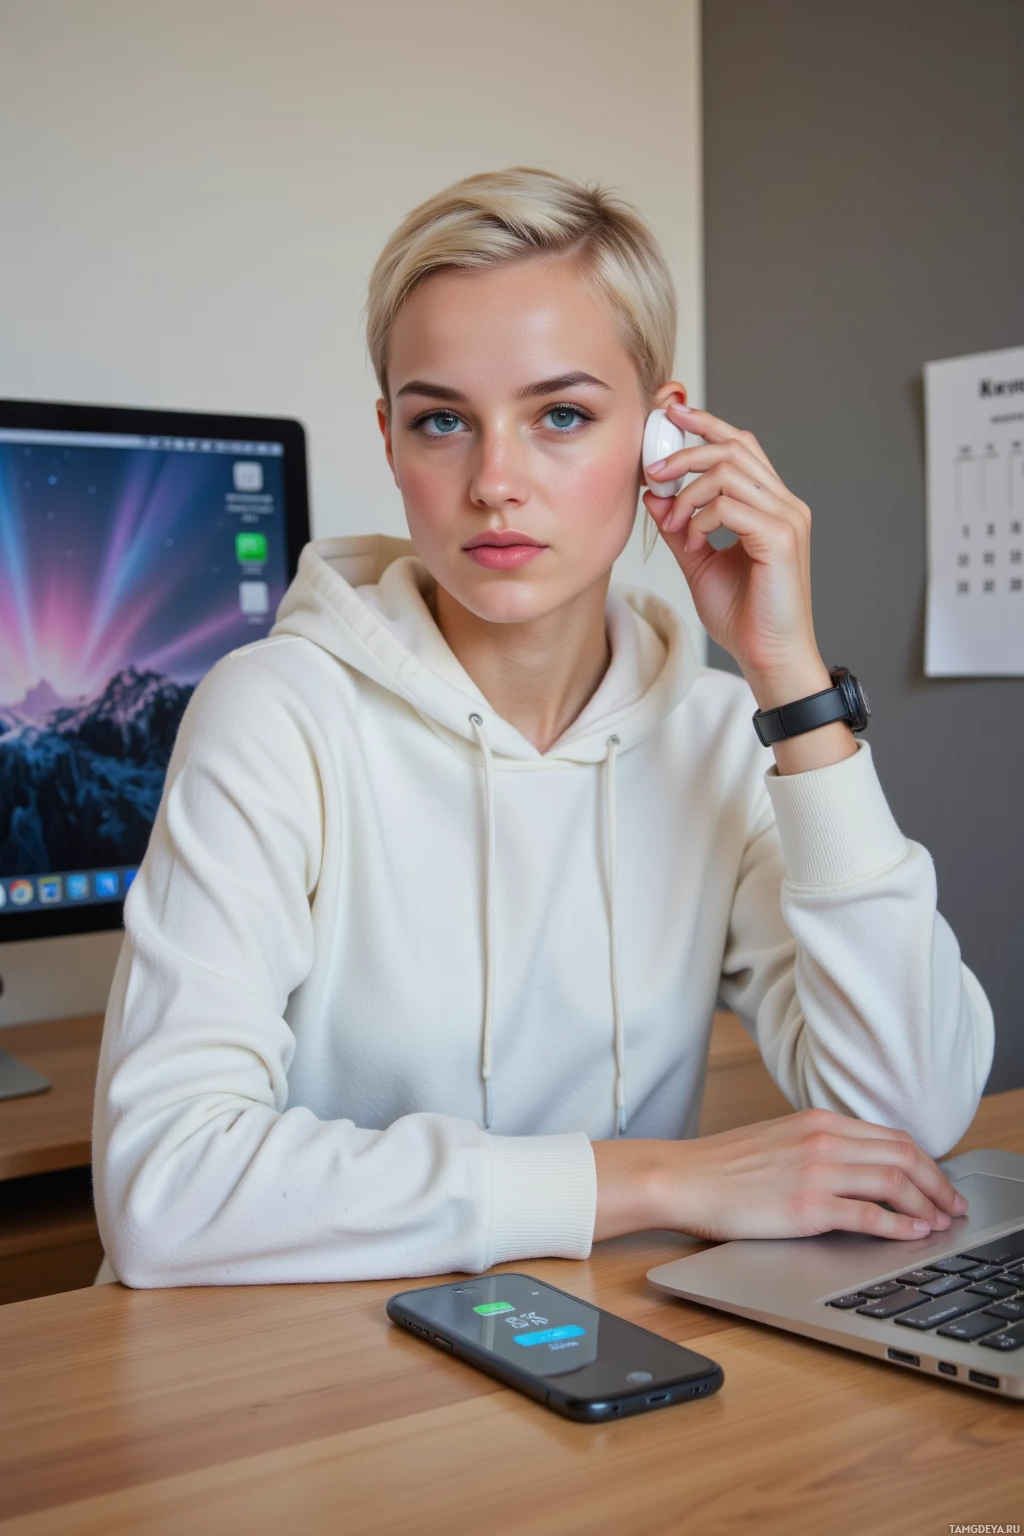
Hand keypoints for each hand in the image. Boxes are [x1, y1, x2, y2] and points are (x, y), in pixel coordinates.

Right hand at [592, 1108, 968, 1243]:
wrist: (684, 1178)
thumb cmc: (724, 1166)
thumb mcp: (780, 1140)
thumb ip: (821, 1147)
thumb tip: (862, 1168)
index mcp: (819, 1121)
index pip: (892, 1138)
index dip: (927, 1163)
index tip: (941, 1184)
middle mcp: (824, 1140)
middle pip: (904, 1157)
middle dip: (938, 1185)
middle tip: (953, 1207)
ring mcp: (817, 1172)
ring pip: (895, 1183)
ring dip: (927, 1206)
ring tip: (940, 1224)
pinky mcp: (807, 1207)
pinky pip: (870, 1216)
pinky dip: (900, 1226)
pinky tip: (912, 1235)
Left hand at [643, 404, 830, 712]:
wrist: (768, 657)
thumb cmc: (743, 616)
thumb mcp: (699, 562)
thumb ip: (679, 526)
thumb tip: (653, 495)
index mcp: (771, 505)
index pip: (741, 445)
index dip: (706, 424)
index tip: (670, 415)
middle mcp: (785, 505)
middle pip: (735, 447)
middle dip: (686, 452)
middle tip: (653, 472)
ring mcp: (786, 519)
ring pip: (730, 471)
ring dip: (688, 492)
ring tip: (674, 524)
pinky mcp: (780, 538)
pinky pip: (730, 505)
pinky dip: (700, 518)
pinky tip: (691, 542)